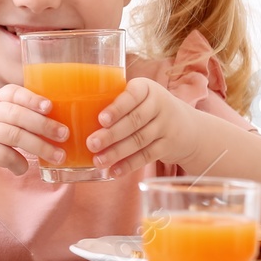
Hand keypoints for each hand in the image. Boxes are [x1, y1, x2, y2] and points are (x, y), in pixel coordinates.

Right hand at [0, 85, 67, 179]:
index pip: (14, 92)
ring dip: (39, 146)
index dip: (32, 98)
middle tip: (64, 135)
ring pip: (14, 135)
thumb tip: (55, 121)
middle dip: (43, 124)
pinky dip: (17, 163)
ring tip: (58, 156)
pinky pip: (2, 155)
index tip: (50, 107)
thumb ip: (15, 113)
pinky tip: (23, 169)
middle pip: (17, 114)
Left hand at [87, 79, 203, 176]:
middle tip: (91, 143)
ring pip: (139, 140)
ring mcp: (166, 126)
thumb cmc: (147, 107)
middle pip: (134, 121)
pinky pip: (147, 156)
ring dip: (117, 152)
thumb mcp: (139, 96)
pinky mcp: (168, 146)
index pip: (132, 95)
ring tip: (98, 160)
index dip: (117, 108)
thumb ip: (116, 100)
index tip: (101, 119)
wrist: (187, 126)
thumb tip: (74, 111)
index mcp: (146, 88)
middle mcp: (159, 105)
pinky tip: (114, 171)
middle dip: (111, 134)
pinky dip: (129, 165)